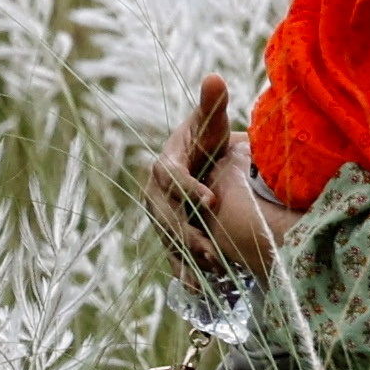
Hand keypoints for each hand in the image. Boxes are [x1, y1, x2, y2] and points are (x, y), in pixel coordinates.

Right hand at [142, 76, 231, 269]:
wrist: (199, 164)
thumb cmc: (206, 140)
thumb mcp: (210, 124)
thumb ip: (212, 105)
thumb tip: (214, 78)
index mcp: (164, 165)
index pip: (171, 177)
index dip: (189, 188)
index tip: (211, 198)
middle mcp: (155, 194)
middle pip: (167, 215)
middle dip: (187, 232)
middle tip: (211, 247)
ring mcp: (159, 217)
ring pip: (169, 239)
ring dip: (187, 256)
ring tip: (211, 270)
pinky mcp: (168, 235)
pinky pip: (173, 256)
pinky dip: (185, 272)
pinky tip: (201, 290)